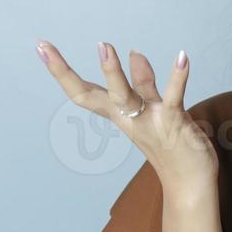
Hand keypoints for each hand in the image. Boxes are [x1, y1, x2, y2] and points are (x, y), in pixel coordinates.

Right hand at [36, 39, 217, 197]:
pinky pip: (174, 97)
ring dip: (115, 72)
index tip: (42, 47)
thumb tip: (133, 52)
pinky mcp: (174, 123)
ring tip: (104, 46)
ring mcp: (150, 121)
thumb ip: (142, 82)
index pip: (84, 92)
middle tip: (46, 46)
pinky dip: (178, 77)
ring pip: (126, 96)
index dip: (60, 71)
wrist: (190, 185)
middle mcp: (129, 118)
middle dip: (68, 72)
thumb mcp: (150, 110)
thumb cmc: (171, 146)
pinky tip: (181, 57)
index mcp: (120, 115)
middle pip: (94, 95)